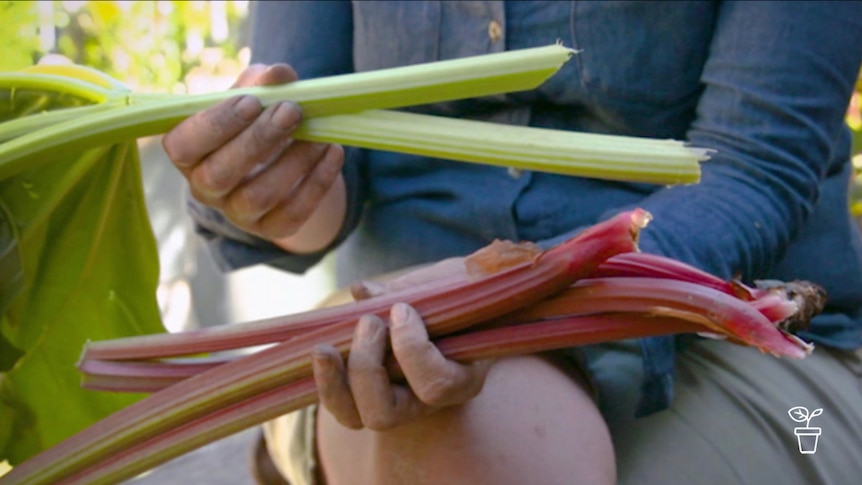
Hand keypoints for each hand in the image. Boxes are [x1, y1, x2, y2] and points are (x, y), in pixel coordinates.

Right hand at [162, 64, 344, 247]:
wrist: (283, 157)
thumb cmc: (256, 119)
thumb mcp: (255, 94)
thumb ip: (262, 82)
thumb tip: (280, 75)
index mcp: (189, 153)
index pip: (182, 146)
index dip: (215, 125)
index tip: (252, 102)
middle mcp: (206, 188)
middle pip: (219, 175)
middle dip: (258, 140)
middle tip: (291, 111)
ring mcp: (237, 213)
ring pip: (258, 196)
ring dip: (293, 161)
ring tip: (319, 134)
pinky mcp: (271, 228)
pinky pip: (292, 213)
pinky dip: (317, 182)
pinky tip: (333, 152)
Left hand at [312, 303, 491, 430]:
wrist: (461, 313)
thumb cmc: (462, 296)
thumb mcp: (451, 286)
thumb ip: (417, 290)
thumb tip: (361, 290)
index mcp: (461, 381)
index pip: (434, 386)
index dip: (412, 350)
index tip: (402, 309)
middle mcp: (426, 404)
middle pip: (384, 413)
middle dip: (366, 368)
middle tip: (369, 322)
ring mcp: (395, 404)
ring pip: (355, 417)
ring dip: (334, 383)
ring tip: (324, 347)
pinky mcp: (368, 397)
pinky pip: (340, 404)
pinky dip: (326, 379)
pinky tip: (321, 347)